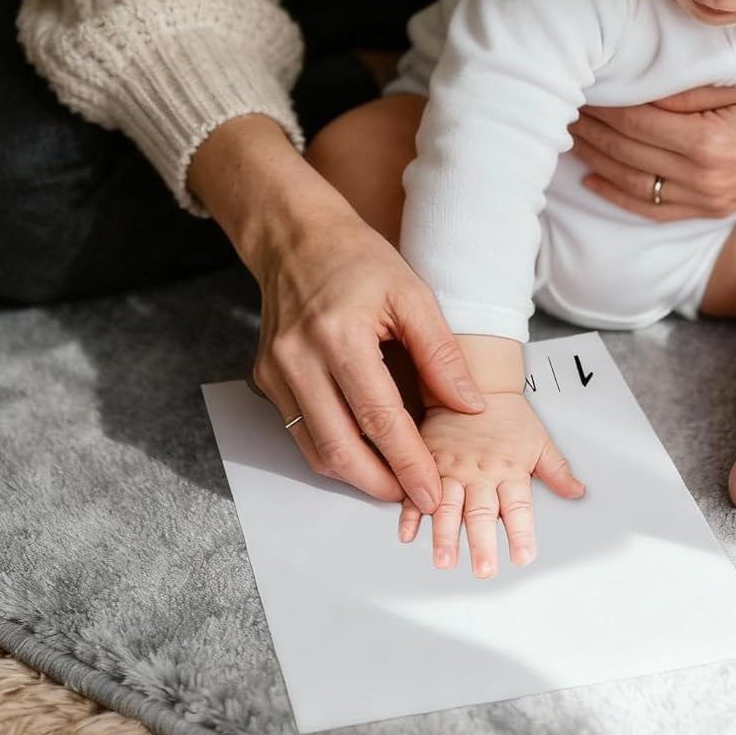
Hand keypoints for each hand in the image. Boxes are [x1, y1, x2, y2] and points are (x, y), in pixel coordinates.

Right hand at [189, 114, 482, 509]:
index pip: (378, 418)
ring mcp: (275, 372)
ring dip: (355, 475)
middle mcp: (298, 359)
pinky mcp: (266, 379)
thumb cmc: (358, 260)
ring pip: (314, 450)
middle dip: (380, 483)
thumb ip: (441, 353)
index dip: (408, 461)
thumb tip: (469, 406)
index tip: (431, 491)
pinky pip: (300, 431)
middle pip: (339, 448)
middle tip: (415, 497)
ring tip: (395, 481)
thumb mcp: (412, 294)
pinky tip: (365, 452)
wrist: (296, 237)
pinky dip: (333, 450)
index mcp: (338, 335)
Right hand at [396, 394, 585, 576]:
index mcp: (509, 469)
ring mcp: (451, 468)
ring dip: (444, 534)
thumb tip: (577, 492)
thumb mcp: (539, 441)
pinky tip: (407, 532)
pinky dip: (409, 512)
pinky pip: (416, 489)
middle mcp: (479, 472)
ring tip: (445, 559)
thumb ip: (557, 471)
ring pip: (447, 505)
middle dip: (482, 542)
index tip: (523, 557)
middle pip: (481, 512)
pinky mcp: (428, 461)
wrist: (476, 381)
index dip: (521, 533)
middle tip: (483, 569)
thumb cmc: (508, 416)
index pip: (518, 507)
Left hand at [567, 55, 735, 220]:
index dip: (597, 107)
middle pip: (626, 154)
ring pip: (634, 184)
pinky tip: (594, 182)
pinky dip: (621, 196)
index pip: (632, 123)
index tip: (570, 88)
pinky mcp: (719, 205)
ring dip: (595, 161)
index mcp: (708, 141)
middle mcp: (704, 177)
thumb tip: (639, 88)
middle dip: (587, 131)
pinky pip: (658, 209)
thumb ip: (693, 88)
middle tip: (555, 106)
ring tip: (564, 137)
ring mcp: (712, 196)